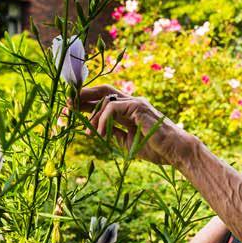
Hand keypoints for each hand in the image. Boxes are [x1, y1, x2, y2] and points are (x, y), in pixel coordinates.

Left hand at [76, 85, 192, 166]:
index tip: (70, 109)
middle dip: (83, 96)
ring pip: (105, 99)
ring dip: (92, 115)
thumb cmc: (155, 149)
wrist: (174, 151)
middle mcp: (131, 102)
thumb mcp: (127, 142)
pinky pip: (112, 107)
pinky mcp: (138, 107)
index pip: (104, 99)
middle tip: (67, 106)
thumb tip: (97, 132)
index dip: (86, 102)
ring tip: (88, 133)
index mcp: (128, 109)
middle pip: (102, 91)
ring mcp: (135, 102)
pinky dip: (102, 119)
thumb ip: (113, 134)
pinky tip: (99, 133)